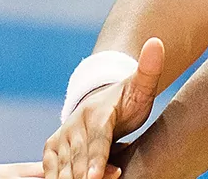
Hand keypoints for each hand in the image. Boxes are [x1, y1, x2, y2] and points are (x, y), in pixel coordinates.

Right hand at [44, 38, 165, 178]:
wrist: (103, 99)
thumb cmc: (129, 99)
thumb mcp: (143, 85)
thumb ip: (150, 69)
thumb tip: (156, 42)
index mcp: (97, 112)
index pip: (98, 138)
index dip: (97, 158)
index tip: (97, 176)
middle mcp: (75, 124)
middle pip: (80, 157)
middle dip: (87, 176)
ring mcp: (61, 137)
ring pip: (64, 166)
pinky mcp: (52, 148)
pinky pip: (51, 169)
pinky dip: (56, 178)